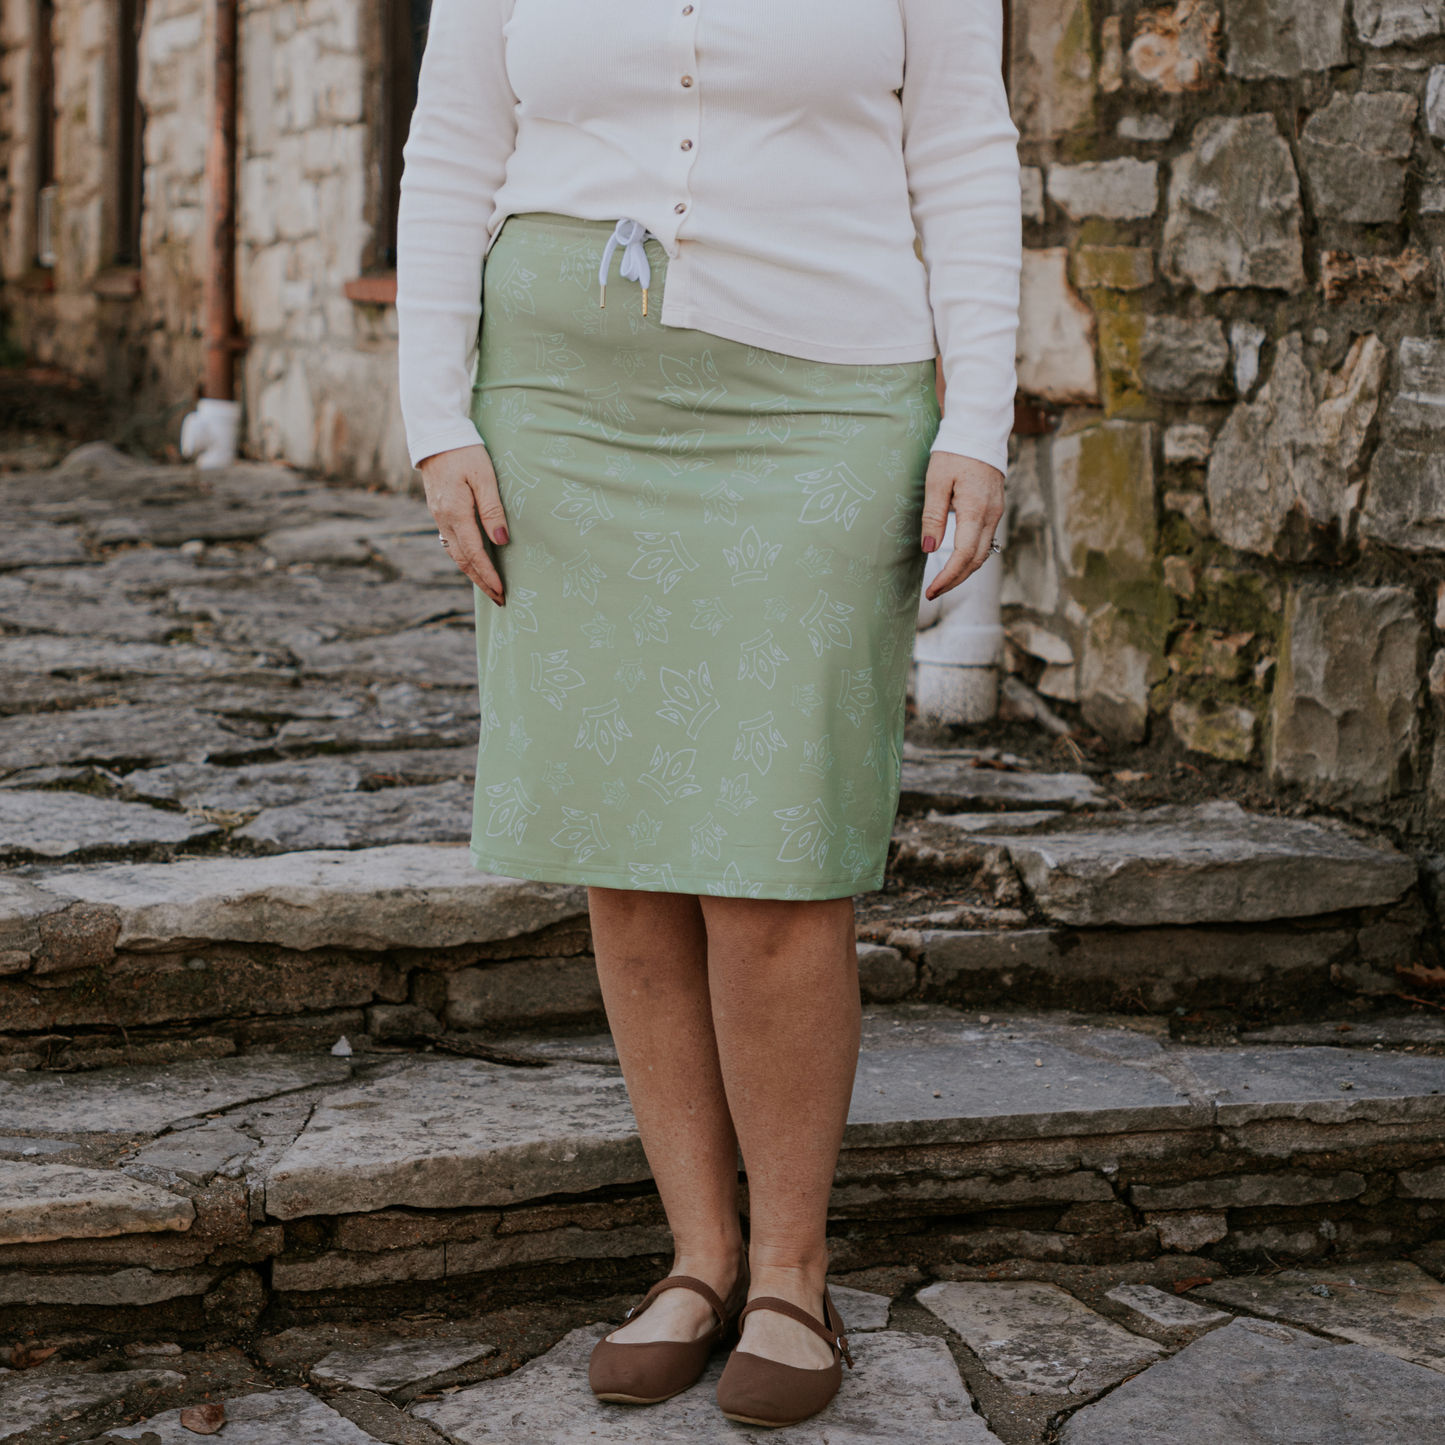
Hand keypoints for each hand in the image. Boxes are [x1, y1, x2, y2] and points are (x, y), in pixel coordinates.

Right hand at [418, 444, 507, 606]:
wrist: (437, 436)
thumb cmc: (466, 453)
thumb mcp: (484, 478)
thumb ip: (493, 510)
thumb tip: (501, 541)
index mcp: (456, 513)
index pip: (475, 553)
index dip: (488, 575)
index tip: (502, 591)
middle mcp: (444, 519)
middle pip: (463, 560)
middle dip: (481, 581)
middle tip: (499, 599)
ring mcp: (438, 516)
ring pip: (455, 553)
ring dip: (472, 573)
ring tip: (488, 587)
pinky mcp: (439, 511)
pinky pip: (451, 542)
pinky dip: (463, 558)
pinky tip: (474, 563)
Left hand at [919, 451, 1004, 601]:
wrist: (979, 432)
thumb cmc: (953, 453)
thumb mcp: (936, 482)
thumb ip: (933, 516)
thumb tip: (928, 548)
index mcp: (976, 510)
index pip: (965, 555)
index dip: (948, 577)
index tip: (932, 590)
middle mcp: (991, 515)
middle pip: (977, 560)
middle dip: (956, 580)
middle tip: (934, 592)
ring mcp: (997, 512)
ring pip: (984, 552)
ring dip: (964, 571)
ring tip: (943, 581)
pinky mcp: (996, 508)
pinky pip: (986, 540)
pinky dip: (972, 556)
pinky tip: (957, 561)